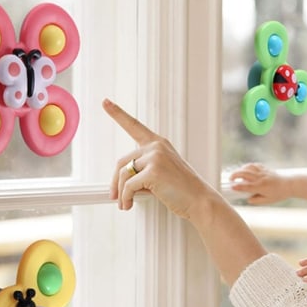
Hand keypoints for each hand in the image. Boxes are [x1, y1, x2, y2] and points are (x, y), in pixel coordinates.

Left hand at [103, 98, 267, 285]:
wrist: (200, 201)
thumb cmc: (183, 190)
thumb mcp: (163, 173)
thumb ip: (144, 169)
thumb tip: (121, 181)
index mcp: (159, 144)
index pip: (134, 125)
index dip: (117, 113)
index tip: (105, 102)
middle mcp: (156, 146)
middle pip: (122, 161)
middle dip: (115, 181)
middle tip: (114, 196)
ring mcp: (155, 157)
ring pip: (123, 174)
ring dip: (120, 193)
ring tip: (124, 204)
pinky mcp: (152, 172)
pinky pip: (128, 186)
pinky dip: (125, 198)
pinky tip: (129, 205)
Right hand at [229, 163, 288, 204]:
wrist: (289, 185)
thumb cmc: (279, 194)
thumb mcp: (268, 201)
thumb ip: (256, 201)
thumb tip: (248, 200)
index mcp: (261, 187)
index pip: (247, 186)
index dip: (238, 186)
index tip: (231, 187)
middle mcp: (261, 178)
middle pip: (245, 174)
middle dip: (235, 175)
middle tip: (230, 179)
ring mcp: (263, 172)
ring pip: (248, 167)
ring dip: (240, 170)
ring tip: (237, 174)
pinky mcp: (265, 168)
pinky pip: (254, 165)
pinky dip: (247, 166)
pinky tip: (245, 170)